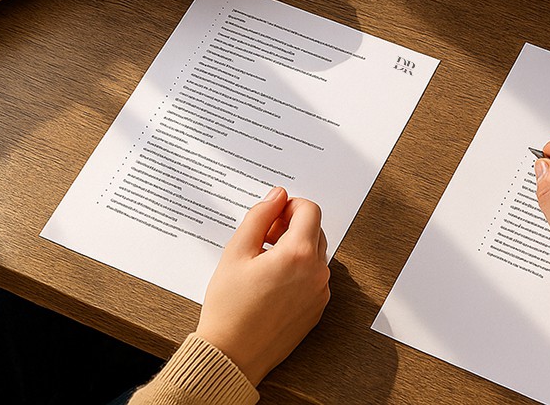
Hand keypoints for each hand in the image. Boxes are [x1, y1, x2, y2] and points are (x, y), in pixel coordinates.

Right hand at [196, 187, 330, 385]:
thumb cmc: (229, 307)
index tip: (270, 218)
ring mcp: (320, 293)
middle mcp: (317, 272)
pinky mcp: (316, 309)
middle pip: (314, 230)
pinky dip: (297, 272)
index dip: (288, 207)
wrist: (231, 355)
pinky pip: (313, 278)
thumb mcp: (236, 252)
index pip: (309, 209)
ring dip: (293, 249)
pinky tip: (270, 284)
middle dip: (290, 226)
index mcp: (299, 254)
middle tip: (261, 240)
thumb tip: (277, 195)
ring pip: (314, 254)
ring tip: (262, 263)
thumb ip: (259, 216)